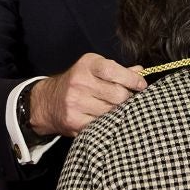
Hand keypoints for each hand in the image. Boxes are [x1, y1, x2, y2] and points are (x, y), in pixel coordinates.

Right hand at [28, 53, 147, 137]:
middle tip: (126, 99)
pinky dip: (107, 123)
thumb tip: (140, 71)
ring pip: (112, 112)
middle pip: (118, 95)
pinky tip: (105, 118)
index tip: (141, 85)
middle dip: (126, 98)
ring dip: (118, 112)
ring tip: (114, 108)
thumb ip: (117, 70)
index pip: (113, 71)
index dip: (132, 79)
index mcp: (87, 65)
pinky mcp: (74, 121)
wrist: (48, 102)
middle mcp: (79, 82)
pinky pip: (102, 124)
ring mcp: (75, 103)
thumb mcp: (94, 68)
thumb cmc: (77, 82)